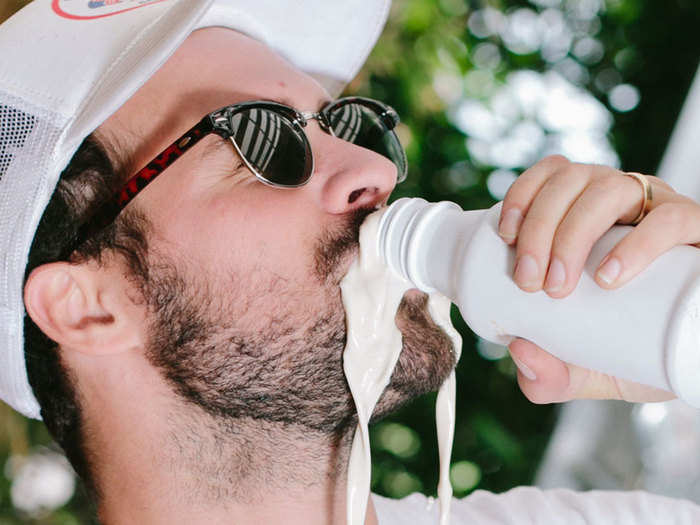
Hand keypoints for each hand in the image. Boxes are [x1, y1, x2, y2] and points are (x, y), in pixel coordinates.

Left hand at [498, 155, 699, 402]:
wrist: (697, 363)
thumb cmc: (636, 352)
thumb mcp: (585, 369)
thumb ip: (549, 375)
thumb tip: (518, 350)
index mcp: (589, 213)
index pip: (552, 176)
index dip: (523, 194)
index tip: (505, 237)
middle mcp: (623, 201)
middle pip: (570, 181)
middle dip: (538, 226)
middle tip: (529, 281)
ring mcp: (661, 211)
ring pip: (609, 188)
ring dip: (572, 232)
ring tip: (561, 286)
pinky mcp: (698, 231)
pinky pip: (670, 218)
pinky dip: (636, 243)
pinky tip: (609, 276)